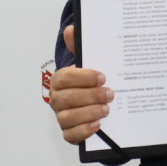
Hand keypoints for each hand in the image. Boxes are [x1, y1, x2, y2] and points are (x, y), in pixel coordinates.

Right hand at [47, 27, 113, 143]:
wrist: (94, 101)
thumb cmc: (90, 81)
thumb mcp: (88, 63)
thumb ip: (80, 47)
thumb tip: (72, 30)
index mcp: (59, 80)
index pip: (64, 77)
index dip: (83, 77)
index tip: (102, 76)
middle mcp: (57, 99)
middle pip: (67, 98)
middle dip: (90, 96)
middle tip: (110, 93)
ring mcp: (61, 117)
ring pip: (68, 117)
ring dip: (89, 112)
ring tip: (107, 109)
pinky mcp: (69, 132)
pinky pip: (71, 135)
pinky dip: (84, 130)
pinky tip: (98, 124)